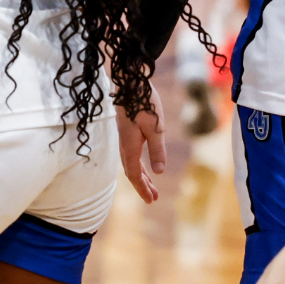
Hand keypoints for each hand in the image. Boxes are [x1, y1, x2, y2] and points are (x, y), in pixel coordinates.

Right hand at [119, 84, 167, 202]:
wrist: (130, 82)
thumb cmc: (144, 103)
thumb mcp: (156, 128)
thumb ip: (157, 150)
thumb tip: (160, 172)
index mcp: (130, 146)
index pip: (134, 175)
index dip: (143, 189)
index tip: (152, 201)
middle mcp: (124, 145)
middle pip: (132, 172)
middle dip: (143, 186)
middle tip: (154, 198)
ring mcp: (124, 138)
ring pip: (131, 163)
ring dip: (141, 176)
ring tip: (152, 186)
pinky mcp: (126, 131)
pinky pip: (131, 155)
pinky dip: (138, 165)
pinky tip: (144, 165)